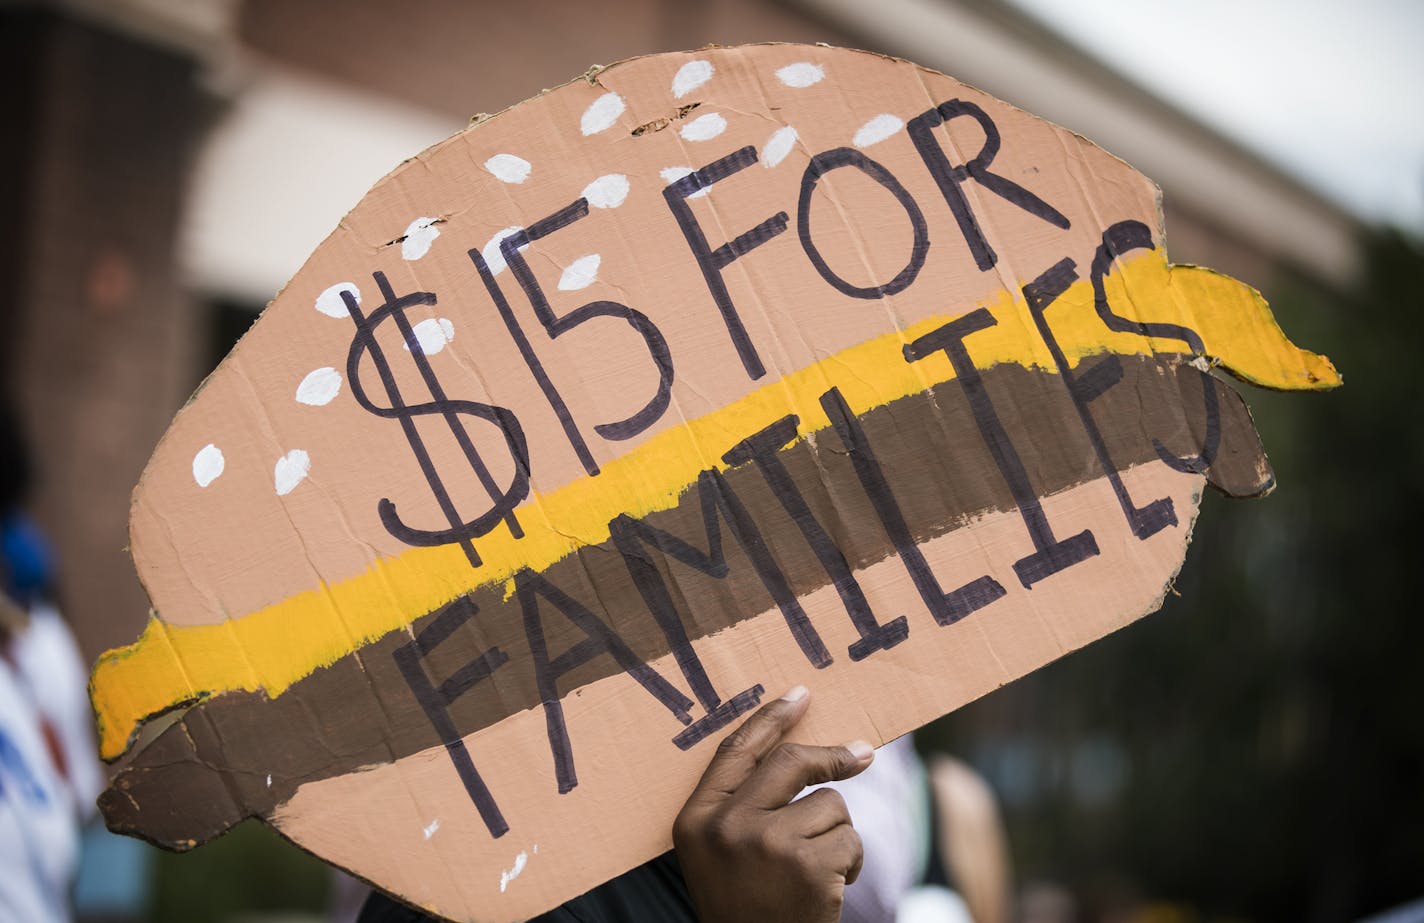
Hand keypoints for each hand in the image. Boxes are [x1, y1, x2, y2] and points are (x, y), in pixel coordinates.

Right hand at [673, 686, 873, 922]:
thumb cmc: (742, 905)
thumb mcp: (719, 853)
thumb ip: (741, 803)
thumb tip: (800, 747)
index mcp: (695, 818)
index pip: (736, 751)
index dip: (770, 717)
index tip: (801, 694)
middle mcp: (726, 826)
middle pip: (790, 762)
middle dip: (833, 756)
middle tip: (862, 754)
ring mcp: (767, 844)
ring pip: (830, 804)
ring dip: (837, 834)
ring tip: (817, 869)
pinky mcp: (808, 866)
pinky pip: (850, 840)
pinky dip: (851, 864)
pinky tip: (829, 889)